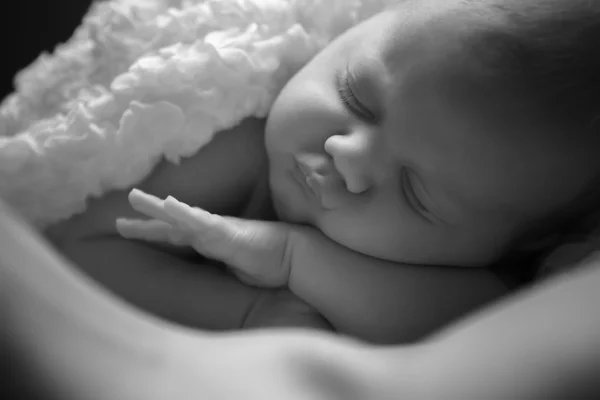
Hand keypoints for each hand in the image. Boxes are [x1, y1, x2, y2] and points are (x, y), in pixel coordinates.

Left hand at [115, 189, 292, 287]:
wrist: (292, 256)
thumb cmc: (267, 262)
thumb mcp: (235, 268)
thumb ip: (219, 265)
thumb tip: (211, 272)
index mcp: (210, 240)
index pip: (176, 234)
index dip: (153, 230)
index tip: (131, 227)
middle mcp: (209, 231)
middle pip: (172, 223)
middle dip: (146, 218)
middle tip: (120, 216)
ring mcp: (216, 229)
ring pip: (180, 216)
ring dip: (157, 207)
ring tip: (135, 198)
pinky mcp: (225, 231)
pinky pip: (200, 221)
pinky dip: (183, 213)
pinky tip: (168, 204)